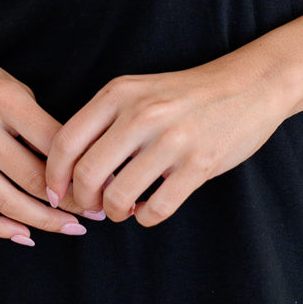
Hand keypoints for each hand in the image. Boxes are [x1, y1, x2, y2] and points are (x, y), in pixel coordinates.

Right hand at [0, 34, 97, 243]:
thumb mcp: (9, 85)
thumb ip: (37, 122)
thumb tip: (76, 163)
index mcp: (2, 99)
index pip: (53, 143)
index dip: (82, 169)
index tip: (104, 183)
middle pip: (31, 178)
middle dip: (69, 203)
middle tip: (95, 214)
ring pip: (5, 202)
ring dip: (42, 222)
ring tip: (70, 229)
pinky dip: (0, 228)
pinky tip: (25, 235)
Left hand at [43, 53, 286, 227]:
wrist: (248, 86)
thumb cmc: (184, 95)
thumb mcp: (138, 92)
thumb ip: (104, 122)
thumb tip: (70, 171)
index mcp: (119, 93)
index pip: (66, 141)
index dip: (54, 175)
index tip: (57, 192)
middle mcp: (142, 114)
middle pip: (87, 174)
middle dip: (82, 201)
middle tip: (91, 207)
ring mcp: (172, 140)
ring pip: (119, 196)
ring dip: (115, 212)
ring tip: (121, 209)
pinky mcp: (200, 164)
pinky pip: (158, 208)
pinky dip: (146, 217)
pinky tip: (148, 209)